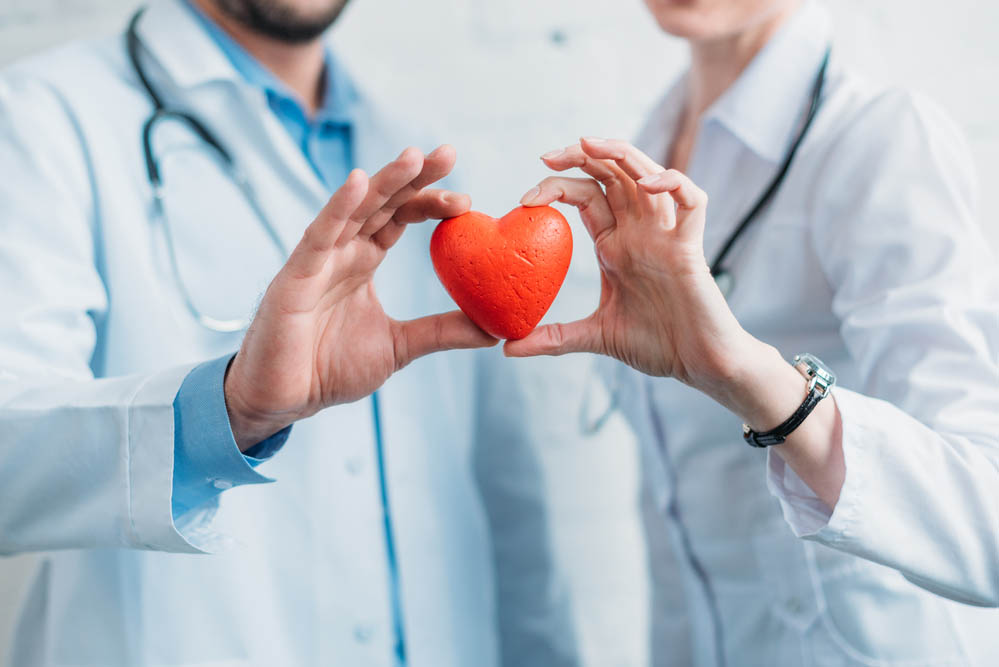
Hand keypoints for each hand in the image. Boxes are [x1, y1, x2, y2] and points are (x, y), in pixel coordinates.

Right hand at [225, 145, 496, 448]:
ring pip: (353, 208)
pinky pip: (319, 234)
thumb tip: (494, 329)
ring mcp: (317, 259)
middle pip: (382, 202)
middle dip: (415, 177)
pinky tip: (358, 181)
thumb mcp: (400, 346)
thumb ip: (442, 332)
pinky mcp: (295, 276)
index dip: (430, 202)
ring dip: (384, 181)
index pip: (400, 218)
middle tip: (449, 153)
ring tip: (415, 157)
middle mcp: (342, 251)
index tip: (467, 199)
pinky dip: (338, 207)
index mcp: (363, 261)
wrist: (284, 400)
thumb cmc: (329, 369)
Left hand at [508, 138, 844, 507]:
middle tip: (547, 157)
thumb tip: (507, 349)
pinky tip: (646, 184)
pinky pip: (691, 200)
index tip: (525, 198)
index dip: (558, 185)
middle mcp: (640, 231)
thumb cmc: (657, 345)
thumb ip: (553, 338)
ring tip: (587, 144)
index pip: (587, 195)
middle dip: (580, 156)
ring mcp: (666, 235)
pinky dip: (672, 183)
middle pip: (612, 173)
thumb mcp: (595, 337)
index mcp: (616, 245)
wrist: (699, 364)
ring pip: (648, 173)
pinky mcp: (691, 247)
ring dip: (619, 153)